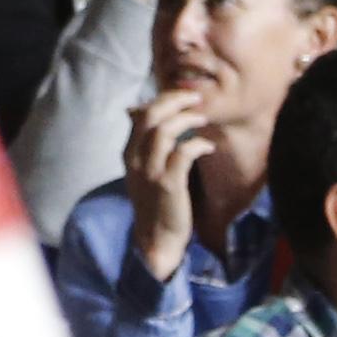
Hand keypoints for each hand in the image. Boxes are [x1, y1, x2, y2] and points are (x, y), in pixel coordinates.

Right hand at [122, 83, 213, 280]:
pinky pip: (182, 154)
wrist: (156, 239)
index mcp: (129, 153)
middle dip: (174, 101)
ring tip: (203, 118)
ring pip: (164, 131)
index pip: (140, 114)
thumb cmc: (155, 202)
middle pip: (150, 116)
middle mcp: (135, 159)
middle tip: (195, 97)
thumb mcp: (142, 170)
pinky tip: (208, 146)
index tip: (182, 97)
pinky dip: (197, 144)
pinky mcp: (168, 185)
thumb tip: (139, 112)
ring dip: (187, 119)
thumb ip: (144, 144)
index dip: (162, 99)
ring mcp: (150, 171)